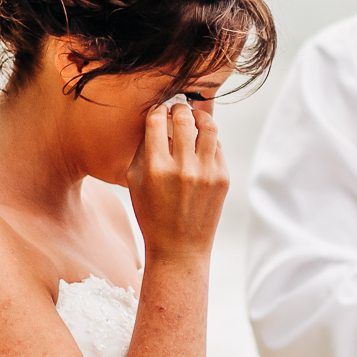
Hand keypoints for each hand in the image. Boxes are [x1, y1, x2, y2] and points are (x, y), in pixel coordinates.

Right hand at [127, 96, 227, 259]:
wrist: (179, 248)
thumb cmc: (151, 213)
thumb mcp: (134, 182)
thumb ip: (143, 149)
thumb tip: (156, 118)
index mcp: (155, 167)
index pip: (157, 120)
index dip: (157, 110)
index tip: (158, 112)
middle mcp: (182, 168)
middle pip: (184, 117)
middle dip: (179, 108)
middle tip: (177, 108)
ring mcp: (206, 173)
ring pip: (208, 126)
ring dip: (200, 116)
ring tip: (194, 116)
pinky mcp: (222, 178)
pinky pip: (217, 146)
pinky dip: (209, 140)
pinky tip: (201, 143)